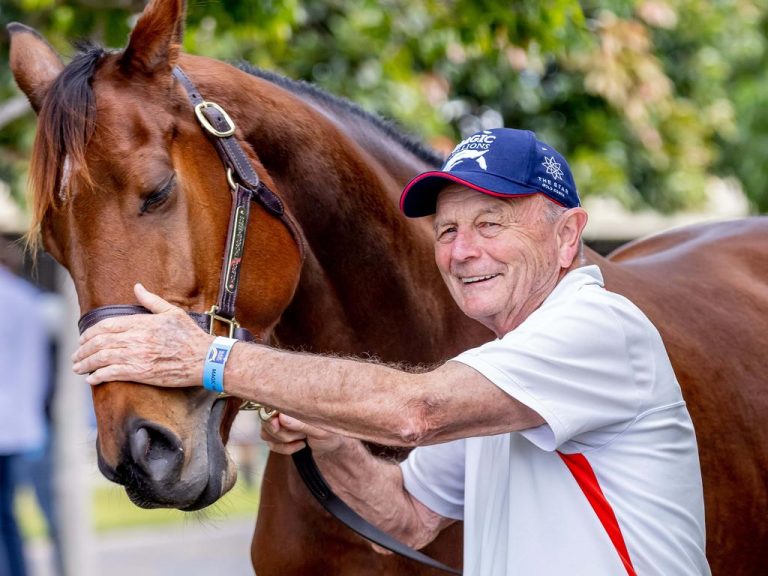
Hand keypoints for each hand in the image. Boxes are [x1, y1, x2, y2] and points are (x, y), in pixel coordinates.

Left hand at [72, 283, 212, 386]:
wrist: (205, 358)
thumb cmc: (190, 336)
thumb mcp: (172, 312)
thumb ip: (151, 300)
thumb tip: (137, 287)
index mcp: (142, 322)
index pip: (106, 325)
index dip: (89, 333)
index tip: (82, 340)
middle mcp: (137, 338)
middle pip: (100, 342)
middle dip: (83, 350)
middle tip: (76, 357)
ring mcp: (138, 356)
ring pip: (102, 358)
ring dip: (86, 364)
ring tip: (78, 368)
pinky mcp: (141, 373)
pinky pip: (113, 373)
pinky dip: (98, 376)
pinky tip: (92, 379)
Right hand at [261, 413, 343, 455]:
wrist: (330, 443)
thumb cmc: (328, 431)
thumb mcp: (319, 429)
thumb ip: (300, 422)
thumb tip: (281, 417)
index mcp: (292, 400)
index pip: (270, 406)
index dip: (272, 416)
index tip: (279, 423)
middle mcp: (280, 408)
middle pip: (267, 421)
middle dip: (285, 432)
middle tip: (303, 433)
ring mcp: (275, 421)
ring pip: (266, 434)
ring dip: (287, 439)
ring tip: (304, 436)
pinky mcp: (275, 435)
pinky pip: (270, 444)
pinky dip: (286, 448)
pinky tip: (301, 444)